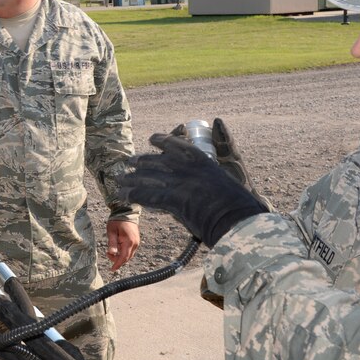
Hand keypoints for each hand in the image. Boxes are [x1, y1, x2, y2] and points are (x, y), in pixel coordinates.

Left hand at [106, 219, 139, 270]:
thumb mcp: (111, 231)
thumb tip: (111, 253)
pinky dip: (123, 251)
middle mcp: (135, 243)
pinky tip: (117, 247)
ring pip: (128, 254)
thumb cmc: (117, 221)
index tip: (112, 269)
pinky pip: (130, 250)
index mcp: (129, 242)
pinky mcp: (136, 241)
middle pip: (127, 257)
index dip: (117, 264)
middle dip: (117, 259)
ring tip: (111, 250)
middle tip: (107, 254)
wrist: (126, 212)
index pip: (124, 257)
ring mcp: (136, 242)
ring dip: (120, 255)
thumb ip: (112, 243)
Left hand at [118, 134, 267, 247]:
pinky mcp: (174, 200)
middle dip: (139, 162)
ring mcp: (178, 182)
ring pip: (147, 177)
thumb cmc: (239, 201)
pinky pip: (147, 196)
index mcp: (199, 157)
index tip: (152, 139)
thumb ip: (221, 156)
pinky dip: (133, 196)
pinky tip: (123, 197)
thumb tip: (213, 141)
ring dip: (131, 179)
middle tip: (129, 163)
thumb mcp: (233, 172)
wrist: (240, 220)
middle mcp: (186, 166)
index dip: (160, 140)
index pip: (174, 143)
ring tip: (119, 180)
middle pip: (155, 160)